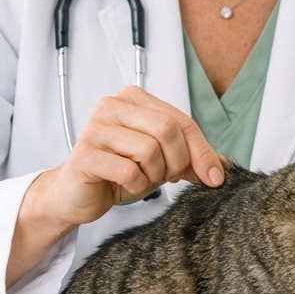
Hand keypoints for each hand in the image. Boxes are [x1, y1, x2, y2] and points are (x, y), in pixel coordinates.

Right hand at [5, 87, 222, 288]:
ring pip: (149, 150)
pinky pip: (129, 171)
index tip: (214, 177)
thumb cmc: (118, 172)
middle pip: (167, 130)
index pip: (180, 120)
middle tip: (168, 178)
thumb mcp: (160, 161)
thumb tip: (219, 170)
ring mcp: (95, 128)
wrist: (76, 195)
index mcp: (133, 98)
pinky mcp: (85, 155)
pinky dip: (136, 185)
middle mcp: (111, 106)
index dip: (202, 150)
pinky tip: (126, 185)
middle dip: (177, 162)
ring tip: (142, 179)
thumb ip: (189, 157)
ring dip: (154, 175)